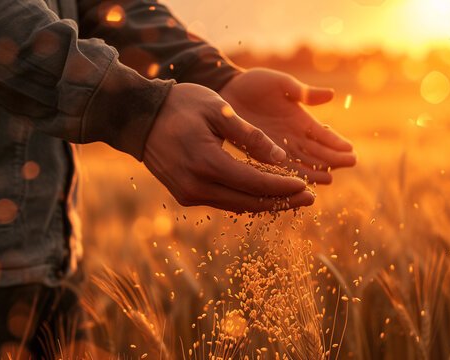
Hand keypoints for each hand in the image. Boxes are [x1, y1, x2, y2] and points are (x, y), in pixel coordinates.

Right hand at [141, 83, 314, 211]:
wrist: (139, 117)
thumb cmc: (180, 105)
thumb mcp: (219, 111)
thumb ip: (250, 136)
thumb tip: (280, 158)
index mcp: (207, 163)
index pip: (255, 184)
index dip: (283, 188)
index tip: (307, 187)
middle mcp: (197, 186)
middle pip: (249, 202)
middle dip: (282, 201)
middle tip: (310, 199)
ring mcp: (189, 194)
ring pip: (237, 206)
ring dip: (266, 203)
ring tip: (293, 199)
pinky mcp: (185, 195)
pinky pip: (223, 201)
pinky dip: (246, 199)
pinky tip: (265, 194)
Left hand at [220, 68, 355, 183]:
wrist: (226, 90)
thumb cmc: (255, 83)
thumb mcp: (282, 84)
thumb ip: (304, 92)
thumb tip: (332, 95)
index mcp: (300, 120)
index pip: (323, 135)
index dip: (337, 142)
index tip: (351, 149)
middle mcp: (292, 137)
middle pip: (317, 152)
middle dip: (333, 158)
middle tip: (350, 164)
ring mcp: (277, 147)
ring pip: (301, 164)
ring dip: (315, 171)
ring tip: (329, 179)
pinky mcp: (260, 153)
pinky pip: (277, 168)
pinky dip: (289, 176)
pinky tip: (299, 183)